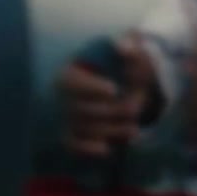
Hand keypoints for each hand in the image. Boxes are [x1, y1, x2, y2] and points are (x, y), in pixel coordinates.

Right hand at [56, 32, 161, 157]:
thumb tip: (122, 46)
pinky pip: (73, 145)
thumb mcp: (130, 52)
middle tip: (134, 110)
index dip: (91, 87)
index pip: (71, 83)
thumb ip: (129, 46)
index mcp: (69, 73)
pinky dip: (87, 149)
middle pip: (81, 109)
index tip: (113, 90)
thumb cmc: (125, 66)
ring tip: (134, 129)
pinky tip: (108, 149)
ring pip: (83, 128)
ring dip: (109, 131)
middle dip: (110, 111)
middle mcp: (61, 97)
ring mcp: (66, 117)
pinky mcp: (72, 134)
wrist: (125, 85)